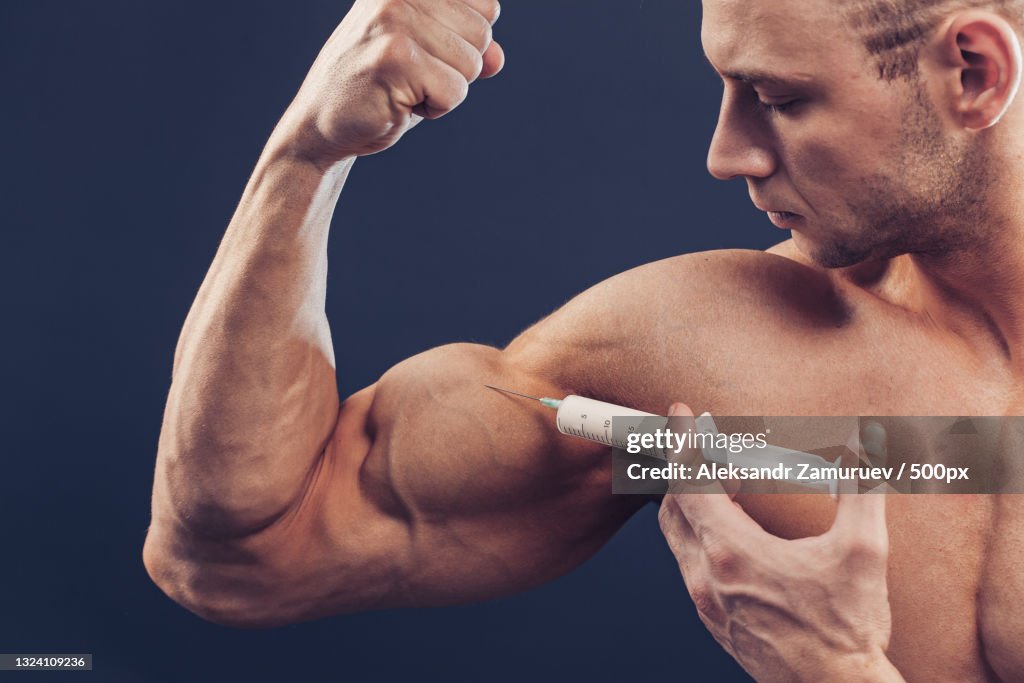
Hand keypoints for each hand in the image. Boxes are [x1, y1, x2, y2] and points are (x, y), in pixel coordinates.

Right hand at [277, 0, 503, 164]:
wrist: (321, 124)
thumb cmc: (378, 87)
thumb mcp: (427, 58)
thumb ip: (466, 48)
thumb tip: (497, 58)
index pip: (485, 4)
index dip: (466, 41)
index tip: (426, 52)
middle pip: (482, 34)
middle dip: (457, 67)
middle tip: (411, 75)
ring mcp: (395, 21)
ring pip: (472, 64)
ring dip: (445, 88)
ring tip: (403, 87)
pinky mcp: (395, 58)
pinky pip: (455, 91)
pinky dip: (436, 108)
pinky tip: (399, 103)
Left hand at [658, 403, 903, 681]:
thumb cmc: (847, 630)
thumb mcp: (863, 552)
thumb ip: (862, 490)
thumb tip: (868, 446)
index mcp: (733, 553)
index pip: (690, 482)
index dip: (684, 442)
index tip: (680, 414)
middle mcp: (707, 576)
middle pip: (674, 505)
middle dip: (688, 468)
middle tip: (712, 448)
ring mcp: (705, 600)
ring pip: (676, 536)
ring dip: (692, 502)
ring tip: (727, 485)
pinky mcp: (711, 618)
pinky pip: (688, 562)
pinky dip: (699, 533)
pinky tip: (734, 530)